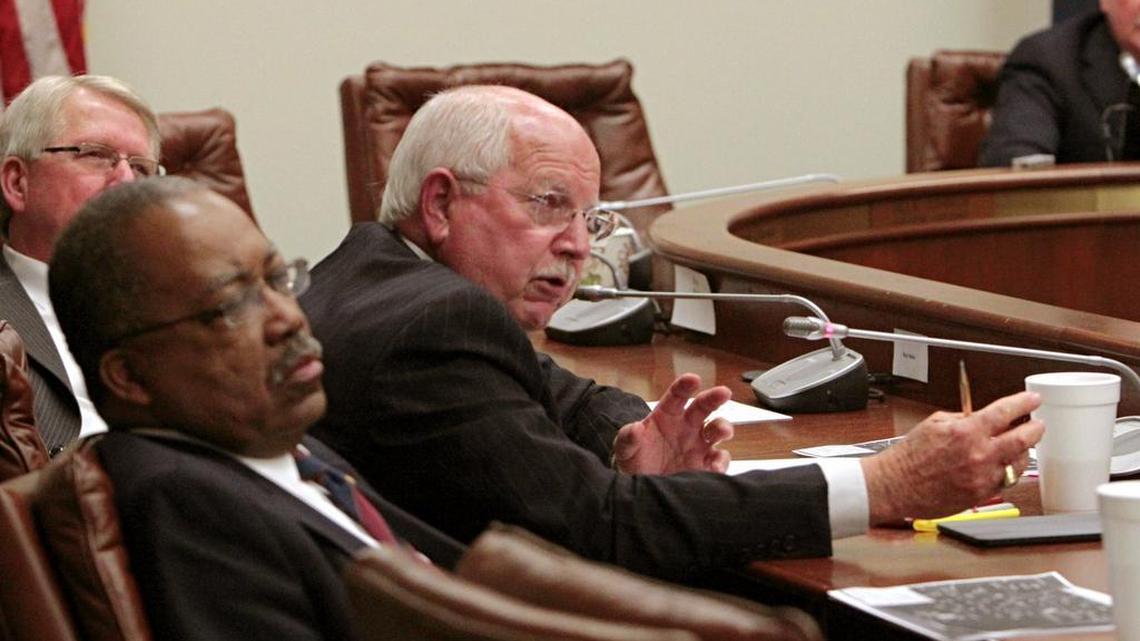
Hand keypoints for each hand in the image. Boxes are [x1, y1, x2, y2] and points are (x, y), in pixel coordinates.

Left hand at [611, 373, 733, 473]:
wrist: (643, 488)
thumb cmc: (634, 462)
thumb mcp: (624, 450)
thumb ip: (627, 438)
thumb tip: (634, 428)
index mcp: (667, 415)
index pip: (677, 395)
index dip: (685, 385)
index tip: (693, 379)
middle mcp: (686, 426)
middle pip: (704, 406)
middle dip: (715, 397)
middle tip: (723, 393)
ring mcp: (698, 445)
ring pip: (718, 430)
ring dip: (723, 427)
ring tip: (721, 432)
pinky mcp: (705, 465)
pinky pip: (719, 460)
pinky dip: (721, 462)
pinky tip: (715, 468)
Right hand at [861, 391, 1043, 524]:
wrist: (895, 486)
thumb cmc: (908, 458)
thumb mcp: (933, 424)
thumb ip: (962, 419)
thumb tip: (981, 417)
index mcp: (966, 432)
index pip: (1005, 412)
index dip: (1023, 403)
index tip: (1032, 400)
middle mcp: (978, 454)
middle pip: (1023, 439)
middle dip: (1035, 429)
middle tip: (1037, 424)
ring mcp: (982, 476)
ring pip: (1019, 462)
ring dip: (1022, 452)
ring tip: (1018, 446)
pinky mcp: (981, 494)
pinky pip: (1005, 480)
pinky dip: (1007, 470)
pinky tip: (1002, 465)